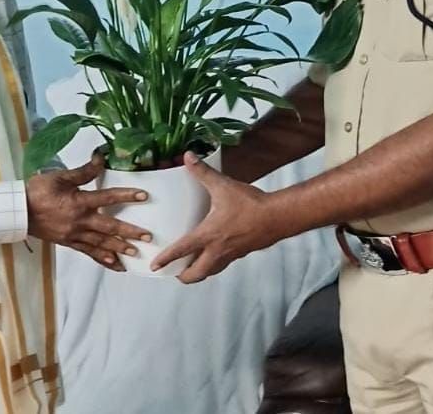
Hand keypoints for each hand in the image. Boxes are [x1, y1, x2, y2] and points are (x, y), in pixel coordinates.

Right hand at [27, 154, 149, 272]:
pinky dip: (102, 259)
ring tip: (135, 253)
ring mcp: (74, 234)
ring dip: (119, 248)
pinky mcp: (69, 242)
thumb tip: (101, 158)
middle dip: (130, 232)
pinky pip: (88, 252)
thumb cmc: (37, 191)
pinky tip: (114, 264)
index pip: (108, 197)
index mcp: (79, 202)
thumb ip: (83, 171)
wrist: (18, 211)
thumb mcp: (60, 176)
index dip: (127, 195)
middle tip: (148, 237)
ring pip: (101, 243)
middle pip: (109, 227)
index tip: (144, 196)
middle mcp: (80, 221)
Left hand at [151, 152, 283, 283]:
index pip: (182, 250)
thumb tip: (188, 157)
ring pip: (210, 272)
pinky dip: (214, 264)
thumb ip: (203, 172)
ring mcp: (230, 254)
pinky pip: (223, 264)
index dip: (166, 259)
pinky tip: (214, 254)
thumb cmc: (251, 204)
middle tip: (174, 272)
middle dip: (183, 276)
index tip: (155, 266)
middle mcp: (217, 249)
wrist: (277, 217)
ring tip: (191, 267)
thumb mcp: (223, 186)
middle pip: (196, 274)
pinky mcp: (241, 253)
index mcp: (209, 235)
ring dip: (199, 273)